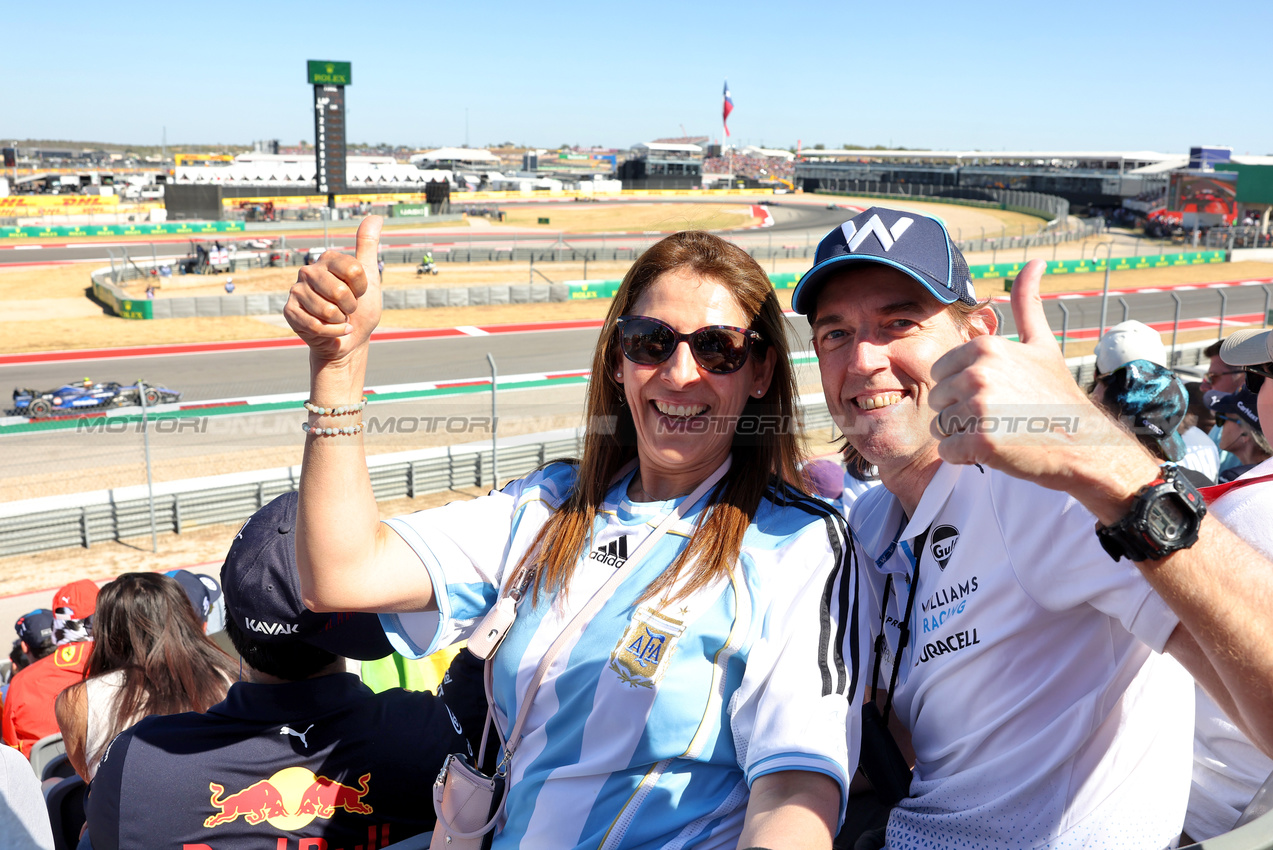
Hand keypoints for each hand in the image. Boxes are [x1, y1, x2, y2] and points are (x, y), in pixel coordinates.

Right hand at [284, 216, 382, 362]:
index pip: (354, 270)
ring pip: (328, 310)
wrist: (350, 339)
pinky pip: (316, 325)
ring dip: (340, 321)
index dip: (362, 288)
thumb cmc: (361, 309)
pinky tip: (331, 330)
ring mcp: (297, 290)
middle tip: (347, 308)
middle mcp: (309, 271)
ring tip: (337, 318)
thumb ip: (368, 246)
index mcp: (328, 259)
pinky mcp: (290, 311)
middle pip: (340, 292)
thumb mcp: (370, 277)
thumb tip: (375, 216)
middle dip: (351, 307)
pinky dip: (332, 333)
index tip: (359, 292)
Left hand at [928, 260, 1149, 494]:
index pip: (940, 372)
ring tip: (999, 432)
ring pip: (940, 426)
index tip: (997, 394)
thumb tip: (1034, 262)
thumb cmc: (1057, 396)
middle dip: (960, 412)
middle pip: (938, 399)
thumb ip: (1028, 305)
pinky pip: (948, 451)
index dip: (962, 388)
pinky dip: (965, 456)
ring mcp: (980, 408)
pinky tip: (995, 450)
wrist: (1084, 444)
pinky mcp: (981, 441)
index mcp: (986, 347)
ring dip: (963, 435)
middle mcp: (979, 373)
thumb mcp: (1042, 345)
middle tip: (1000, 416)